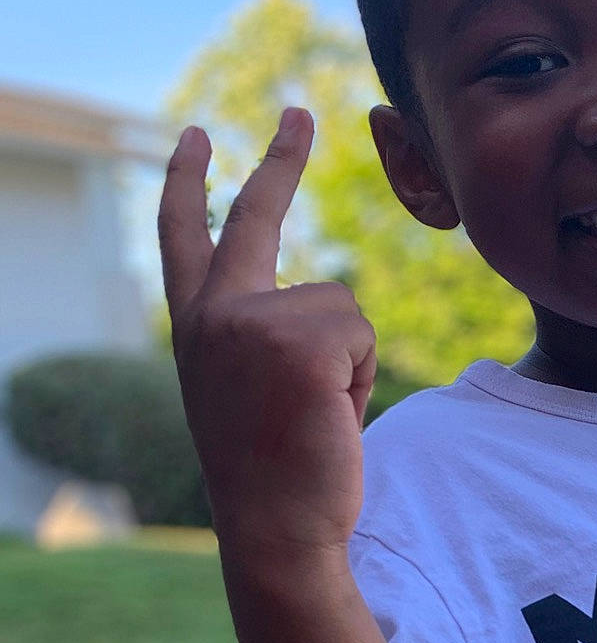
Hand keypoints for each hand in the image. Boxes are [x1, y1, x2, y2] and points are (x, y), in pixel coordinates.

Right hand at [158, 108, 376, 565]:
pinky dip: (362, 376)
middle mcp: (212, 313)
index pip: (187, 237)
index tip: (196, 136)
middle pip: (255, 216)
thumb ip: (266, 339)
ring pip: (341, 304)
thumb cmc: (279, 477)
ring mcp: (250, 321)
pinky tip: (332, 414)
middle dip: (280, 159)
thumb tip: (324, 309)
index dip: (189, 183)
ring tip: (320, 414)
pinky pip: (361, 329)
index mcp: (195, 327)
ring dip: (350, 362)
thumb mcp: (255, 394)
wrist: (278, 531)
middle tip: (298, 111)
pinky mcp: (298, 337)